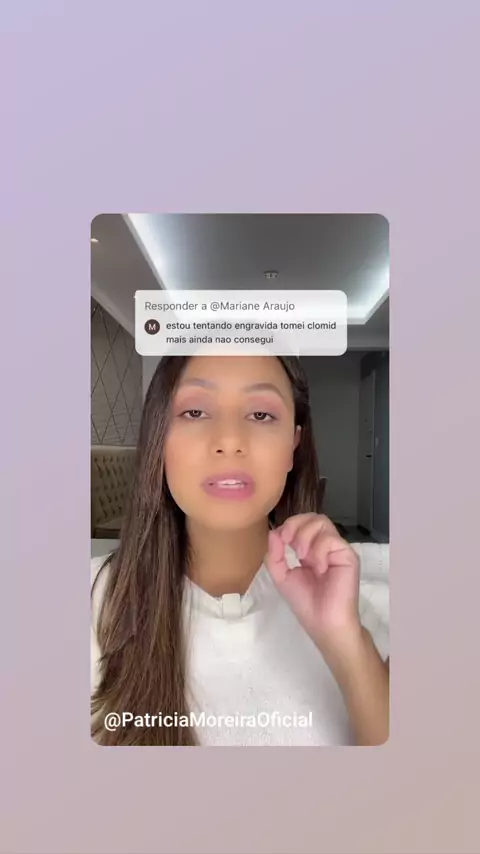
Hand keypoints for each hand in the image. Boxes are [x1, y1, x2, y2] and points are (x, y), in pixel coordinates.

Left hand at [264, 513, 361, 656]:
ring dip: (306, 536)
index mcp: (312, 550)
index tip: (280, 539)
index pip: (303, 523)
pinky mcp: (348, 556)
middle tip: (288, 542)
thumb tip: (272, 532)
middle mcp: (326, 546)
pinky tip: (319, 568)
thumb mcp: (282, 577)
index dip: (290, 525)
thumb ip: (275, 555)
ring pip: (322, 522)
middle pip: (314, 517)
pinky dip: (318, 551)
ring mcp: (338, 549)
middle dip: (296, 524)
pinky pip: (330, 539)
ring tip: (302, 556)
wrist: (323, 623)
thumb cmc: (305, 603)